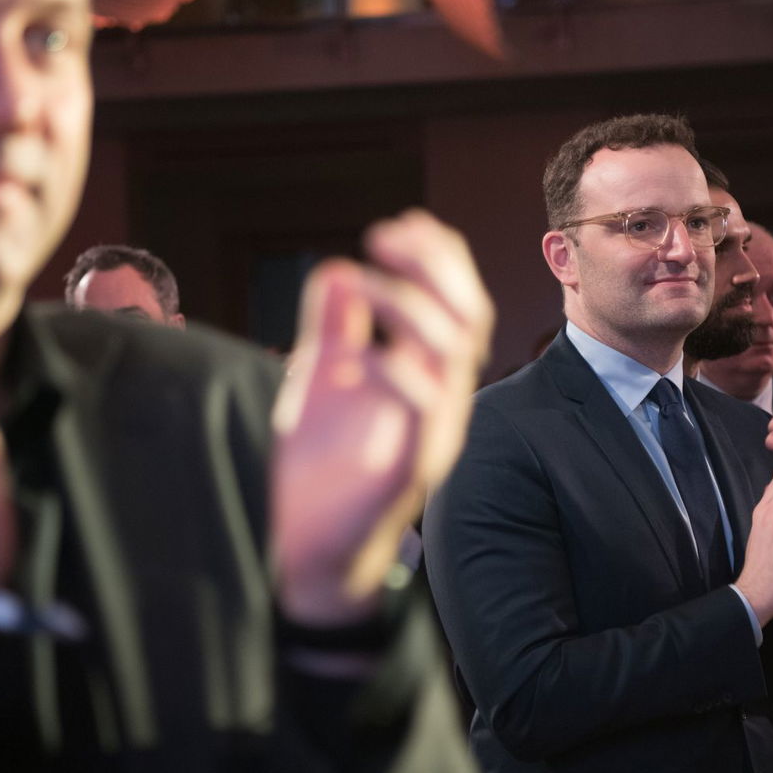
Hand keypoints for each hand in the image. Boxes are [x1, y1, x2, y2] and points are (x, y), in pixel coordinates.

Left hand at [270, 210, 492, 626]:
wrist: (303, 547)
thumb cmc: (317, 466)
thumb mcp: (320, 379)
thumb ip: (333, 326)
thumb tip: (339, 268)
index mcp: (424, 375)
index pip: (456, 302)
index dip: (437, 257)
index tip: (397, 226)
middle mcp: (439, 400)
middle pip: (469, 316)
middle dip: (435, 266)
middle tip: (384, 237)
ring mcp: (431, 434)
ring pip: (453, 354)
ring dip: (409, 305)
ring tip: (363, 282)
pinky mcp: (410, 470)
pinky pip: (426, 412)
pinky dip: (399, 372)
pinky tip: (363, 357)